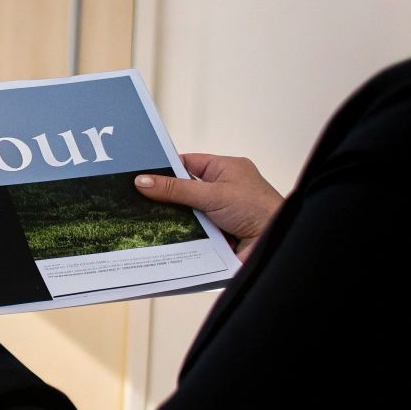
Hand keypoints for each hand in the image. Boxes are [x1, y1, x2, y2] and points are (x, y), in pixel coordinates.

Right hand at [134, 153, 283, 261]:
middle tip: (134, 197)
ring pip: (186, 213)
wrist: (276, 246)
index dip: (166, 167)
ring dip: (172, 218)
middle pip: (184, 190)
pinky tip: (159, 236)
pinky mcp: (217, 235)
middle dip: (164, 196)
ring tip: (141, 218)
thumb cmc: (258, 210)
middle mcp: (223, 190)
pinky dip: (180, 235)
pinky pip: (191, 232)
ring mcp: (219, 214)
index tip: (140, 173)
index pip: (188, 163)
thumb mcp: (212, 194)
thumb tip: (143, 181)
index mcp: (226, 170)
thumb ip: (176, 189)